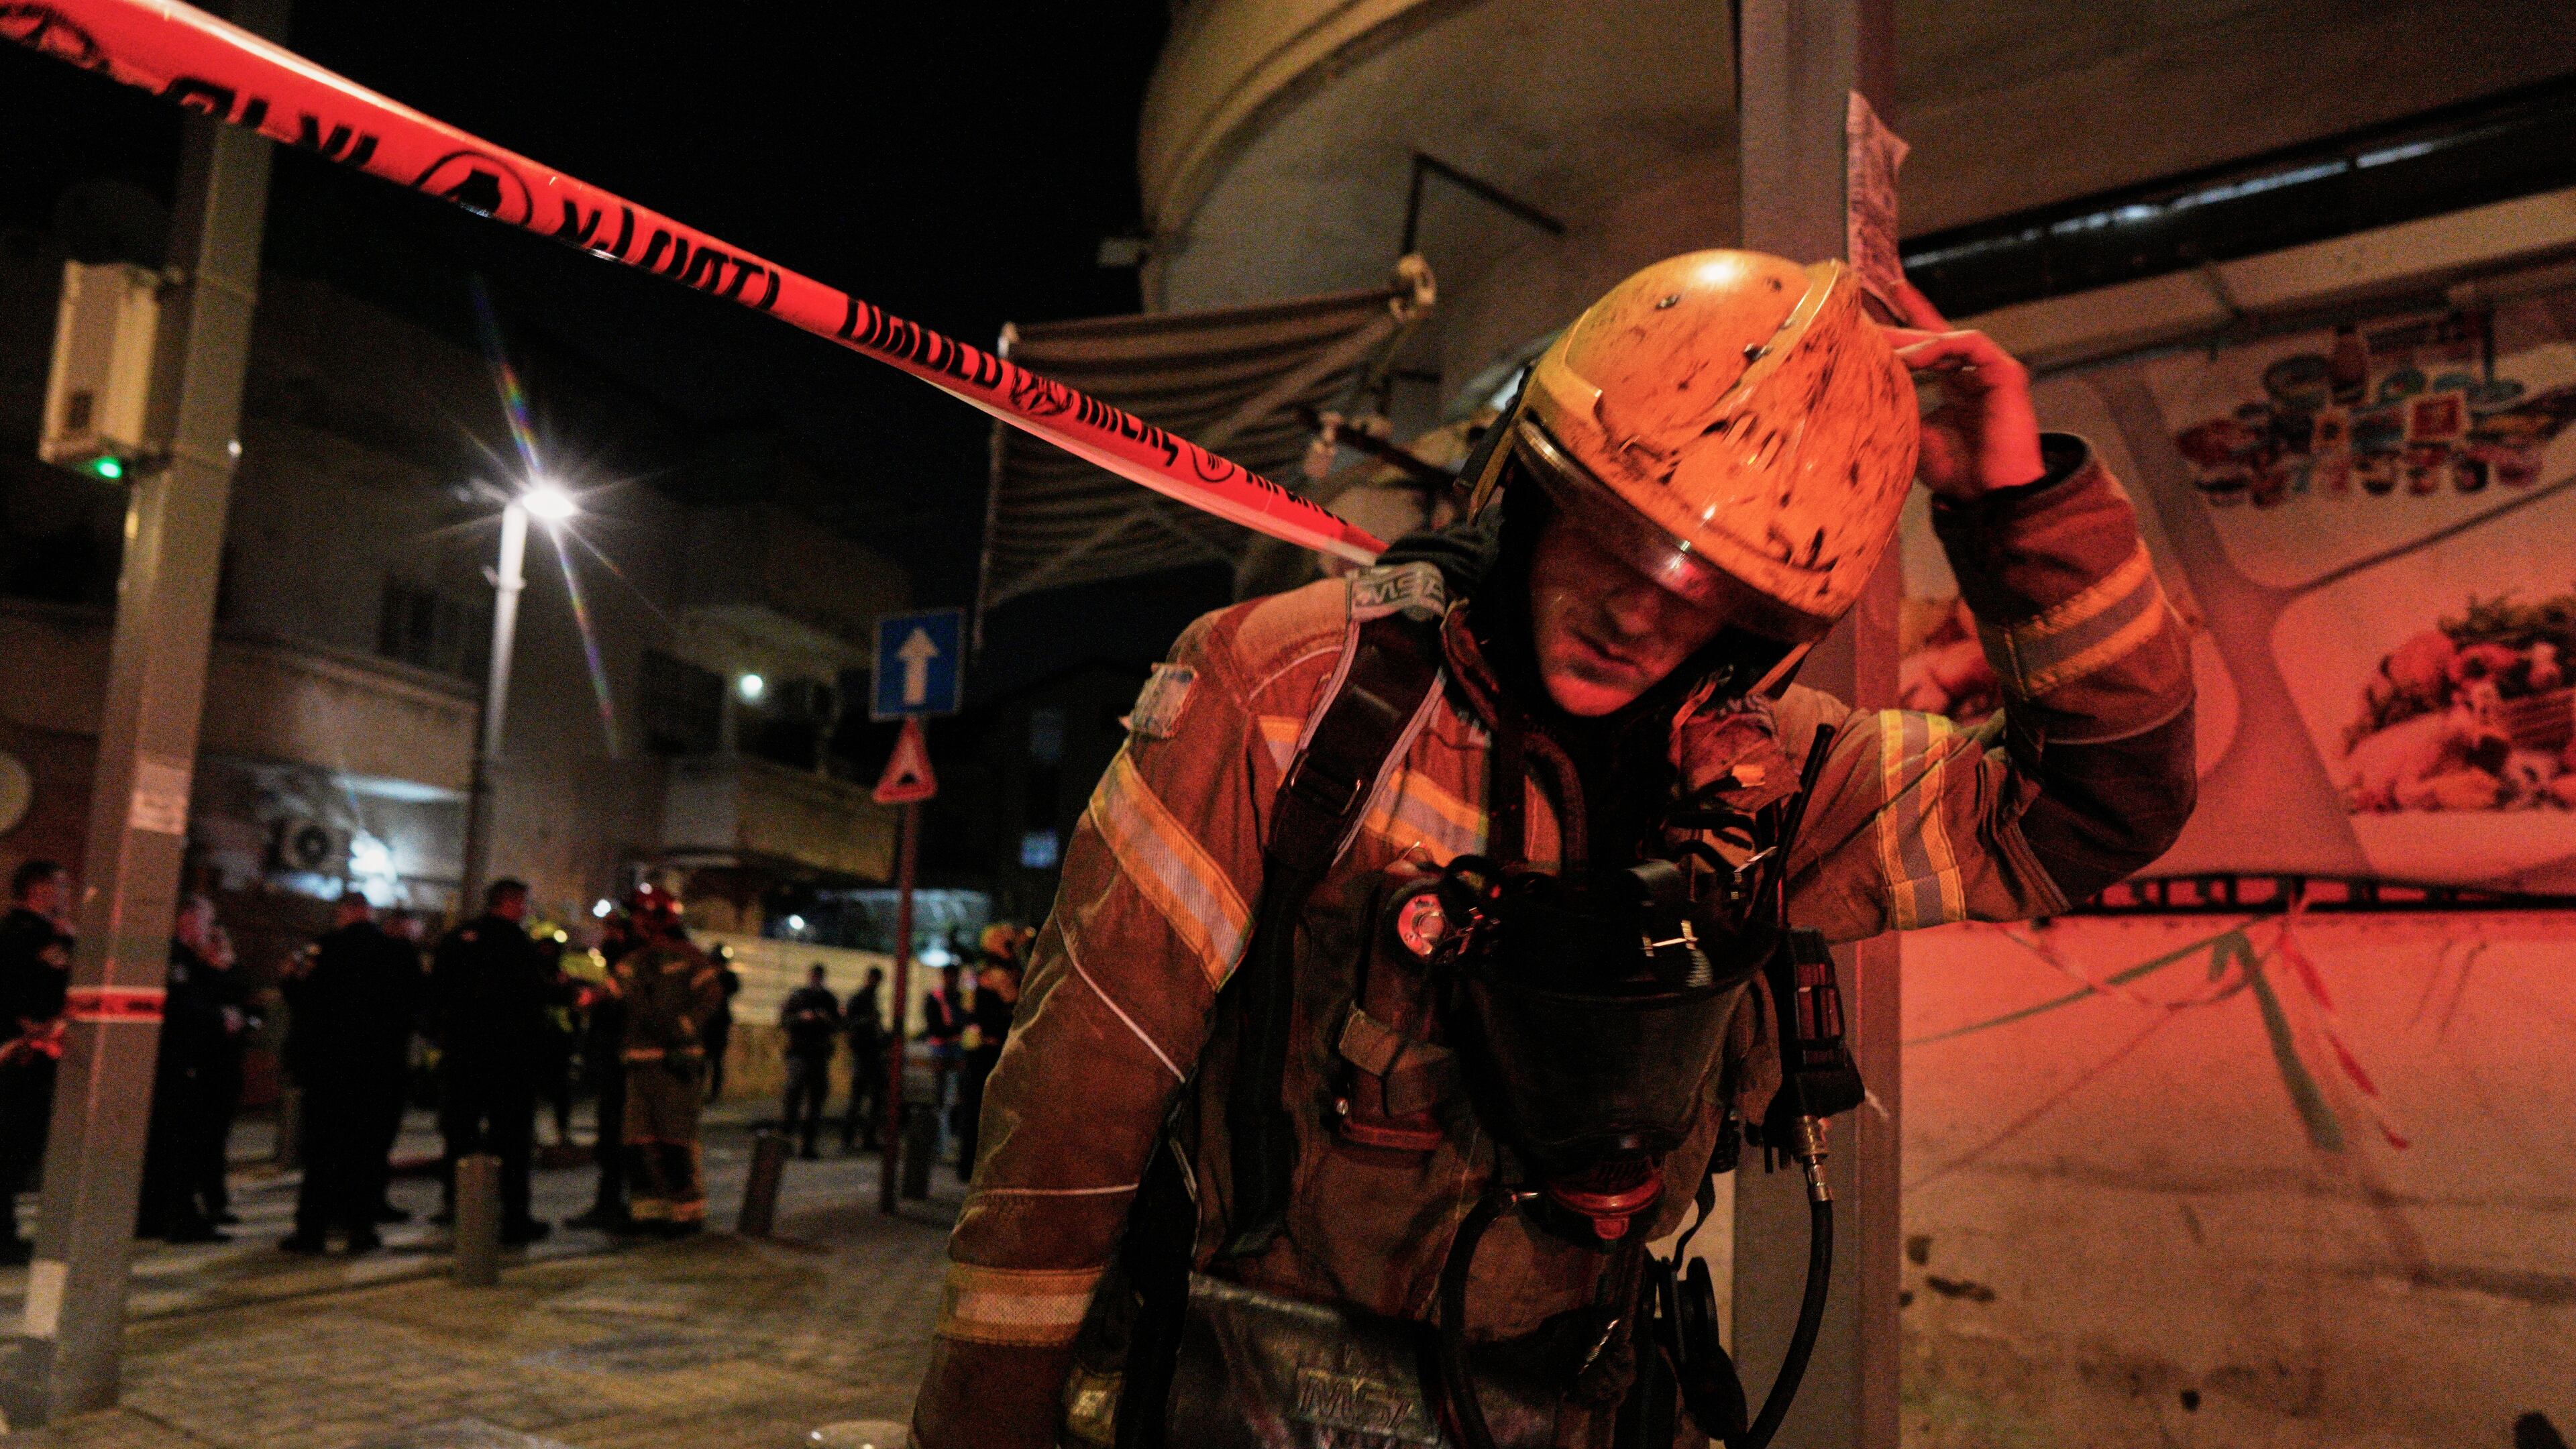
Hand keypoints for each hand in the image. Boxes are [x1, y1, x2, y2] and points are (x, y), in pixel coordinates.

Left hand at [1878, 281, 2043, 500]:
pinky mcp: (2005, 372)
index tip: (1876, 307)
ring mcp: (1991, 371)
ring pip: (1948, 336)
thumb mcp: (1914, 435)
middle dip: (1900, 324)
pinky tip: (1913, 358)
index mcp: (1955, 387)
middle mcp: (1973, 374)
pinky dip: (1940, 346)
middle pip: (1935, 335)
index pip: (1928, 348)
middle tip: (1866, 314)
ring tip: (1881, 346)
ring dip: (1913, 339)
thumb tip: (1860, 388)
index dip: (1907, 323)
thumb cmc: (1958, 472)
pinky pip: (1970, 343)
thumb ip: (1898, 406)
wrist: (1992, 496)